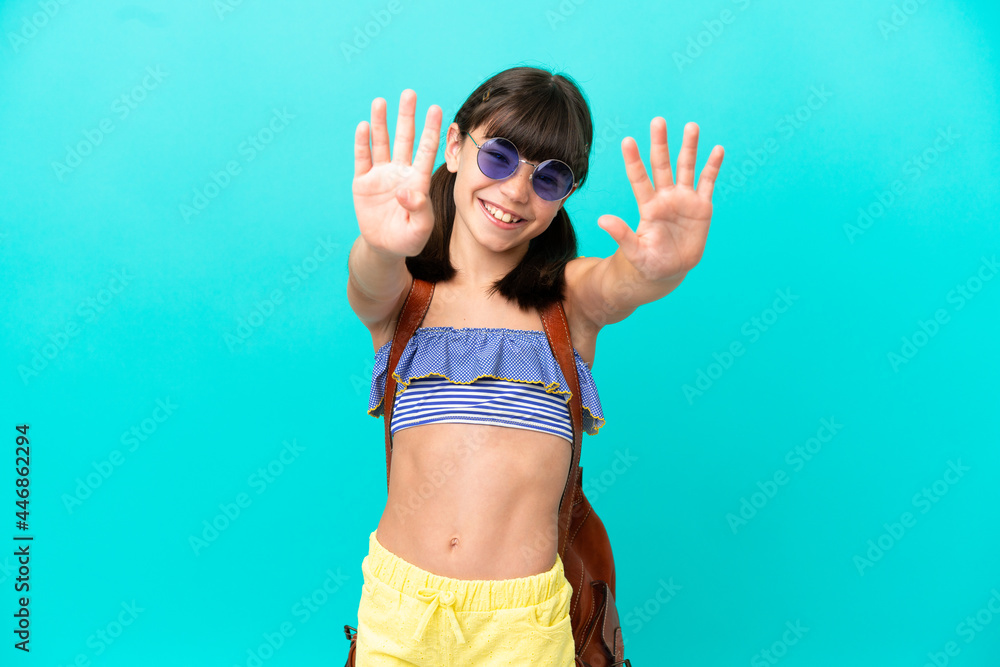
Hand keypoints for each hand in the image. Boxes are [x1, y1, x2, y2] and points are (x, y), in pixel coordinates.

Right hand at [353, 89, 441, 258]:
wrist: (384, 248)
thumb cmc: (408, 239)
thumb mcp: (420, 229)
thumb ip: (419, 210)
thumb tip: (405, 191)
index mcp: (418, 180)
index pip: (426, 150)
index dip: (431, 129)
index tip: (436, 108)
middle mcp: (400, 172)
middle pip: (405, 139)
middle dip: (407, 116)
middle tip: (410, 93)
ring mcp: (381, 175)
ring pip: (382, 143)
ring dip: (381, 123)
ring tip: (381, 101)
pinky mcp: (362, 182)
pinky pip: (362, 158)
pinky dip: (362, 143)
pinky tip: (364, 126)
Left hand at [597, 119, 723, 281]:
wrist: (669, 272)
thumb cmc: (648, 263)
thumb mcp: (634, 252)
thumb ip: (621, 235)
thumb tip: (601, 220)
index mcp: (648, 207)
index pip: (639, 178)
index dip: (634, 160)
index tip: (628, 140)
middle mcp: (665, 198)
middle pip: (662, 166)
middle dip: (660, 144)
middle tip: (657, 121)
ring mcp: (684, 200)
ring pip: (686, 168)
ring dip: (689, 148)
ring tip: (691, 126)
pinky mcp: (701, 207)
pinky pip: (708, 183)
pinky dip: (713, 166)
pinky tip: (717, 149)